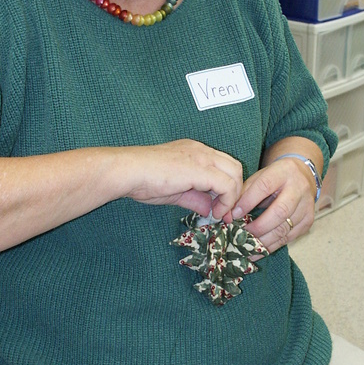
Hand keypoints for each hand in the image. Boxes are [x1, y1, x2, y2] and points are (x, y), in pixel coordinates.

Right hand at [125, 140, 244, 218]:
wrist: (128, 172)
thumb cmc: (143, 180)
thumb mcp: (176, 191)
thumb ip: (195, 198)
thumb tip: (209, 210)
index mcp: (195, 152)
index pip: (224, 165)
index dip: (227, 188)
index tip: (220, 209)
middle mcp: (201, 151)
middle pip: (234, 167)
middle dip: (235, 192)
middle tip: (225, 212)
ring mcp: (202, 157)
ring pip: (235, 174)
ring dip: (233, 197)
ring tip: (220, 214)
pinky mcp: (200, 169)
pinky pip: (226, 185)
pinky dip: (226, 201)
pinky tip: (215, 213)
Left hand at [228, 155, 317, 253]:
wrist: (303, 177)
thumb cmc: (276, 178)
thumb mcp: (260, 177)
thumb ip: (244, 193)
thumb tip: (227, 215)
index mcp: (283, 173)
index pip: (264, 186)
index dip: (248, 202)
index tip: (233, 215)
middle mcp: (298, 189)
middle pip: (280, 211)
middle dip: (258, 227)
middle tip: (241, 235)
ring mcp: (306, 206)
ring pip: (284, 228)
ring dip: (263, 241)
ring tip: (246, 248)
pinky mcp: (308, 221)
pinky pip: (288, 238)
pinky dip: (271, 246)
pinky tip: (257, 252)